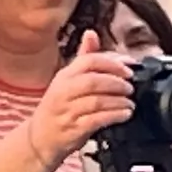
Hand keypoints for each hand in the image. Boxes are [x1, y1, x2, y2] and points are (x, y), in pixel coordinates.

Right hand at [23, 33, 142, 168]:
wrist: (40, 137)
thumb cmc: (58, 107)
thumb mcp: (67, 80)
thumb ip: (84, 58)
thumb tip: (92, 34)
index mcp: (65, 75)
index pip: (89, 61)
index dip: (112, 63)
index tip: (129, 68)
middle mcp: (64, 91)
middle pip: (94, 81)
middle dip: (117, 83)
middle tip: (130, 87)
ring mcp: (67, 111)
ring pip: (97, 101)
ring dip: (119, 101)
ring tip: (130, 102)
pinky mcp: (73, 129)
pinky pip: (97, 120)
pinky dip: (114, 116)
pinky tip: (125, 114)